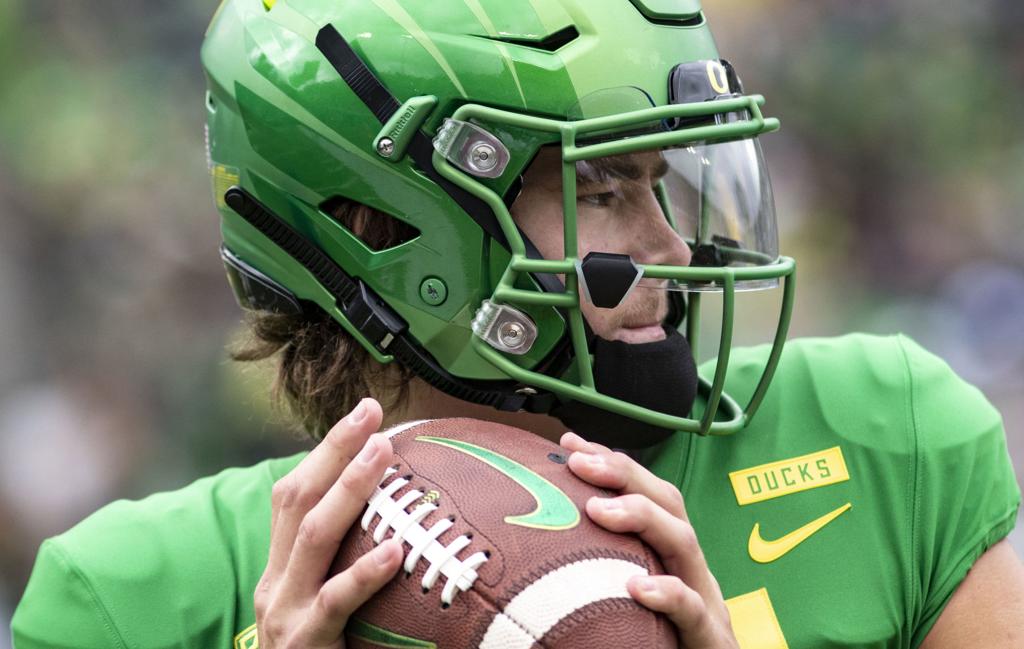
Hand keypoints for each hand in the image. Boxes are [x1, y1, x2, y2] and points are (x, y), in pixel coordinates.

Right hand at [255, 398, 403, 647]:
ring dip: (349, 489)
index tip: (364, 411)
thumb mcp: (324, 604)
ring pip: (313, 536)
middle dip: (335, 451)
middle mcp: (276, 581)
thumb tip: (406, 521)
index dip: (326, 449)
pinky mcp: (305, 643)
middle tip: (372, 413)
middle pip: (299, 499)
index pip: (294, 493)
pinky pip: (336, 602)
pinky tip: (395, 549)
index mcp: (281, 566)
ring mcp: (287, 612)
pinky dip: (365, 571)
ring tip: (383, 455)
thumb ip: (347, 563)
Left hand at [561, 432, 738, 648]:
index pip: (645, 493)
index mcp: (668, 555)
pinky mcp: (710, 638)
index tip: (568, 444)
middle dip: (623, 472)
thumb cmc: (661, 640)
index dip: (610, 463)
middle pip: (667, 502)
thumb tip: (534, 546)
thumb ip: (596, 570)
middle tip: (579, 462)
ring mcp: (705, 599)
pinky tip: (637, 586)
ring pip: (684, 542)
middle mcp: (688, 568)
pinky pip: (694, 610)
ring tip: (598, 509)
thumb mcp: (625, 595)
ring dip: (641, 516)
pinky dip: (669, 594)